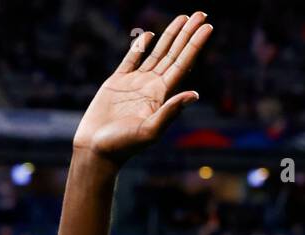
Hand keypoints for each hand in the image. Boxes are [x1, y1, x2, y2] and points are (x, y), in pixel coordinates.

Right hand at [72, 11, 213, 165]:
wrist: (97, 150)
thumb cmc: (124, 146)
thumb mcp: (150, 131)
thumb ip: (171, 112)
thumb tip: (195, 94)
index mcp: (163, 96)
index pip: (183, 64)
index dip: (195, 45)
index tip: (208, 27)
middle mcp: (152, 87)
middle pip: (174, 54)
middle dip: (188, 34)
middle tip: (201, 14)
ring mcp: (136, 83)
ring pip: (157, 52)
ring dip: (170, 35)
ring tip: (183, 18)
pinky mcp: (117, 82)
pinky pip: (132, 59)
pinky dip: (140, 46)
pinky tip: (148, 36)